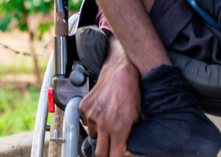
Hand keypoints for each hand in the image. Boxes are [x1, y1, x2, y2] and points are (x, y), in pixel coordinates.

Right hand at [79, 42, 140, 156]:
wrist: (119, 73)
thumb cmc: (131, 93)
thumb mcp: (136, 117)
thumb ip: (129, 135)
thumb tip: (125, 150)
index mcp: (119, 128)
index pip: (114, 156)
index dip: (118, 156)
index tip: (119, 154)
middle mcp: (103, 124)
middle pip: (100, 153)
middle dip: (106, 152)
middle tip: (111, 146)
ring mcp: (92, 116)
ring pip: (93, 135)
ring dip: (99, 132)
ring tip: (108, 119)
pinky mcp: (84, 108)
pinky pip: (85, 122)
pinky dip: (92, 120)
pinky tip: (101, 110)